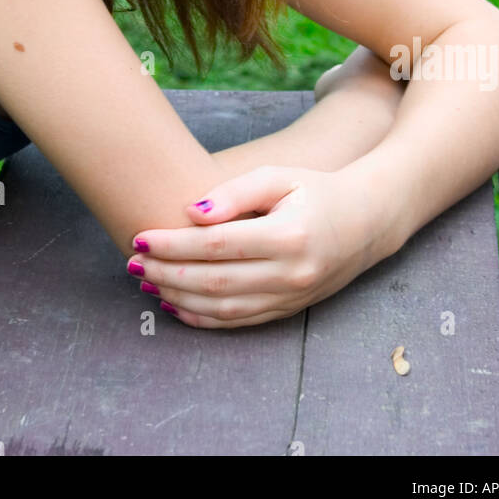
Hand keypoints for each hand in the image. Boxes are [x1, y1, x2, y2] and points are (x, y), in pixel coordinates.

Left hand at [128, 164, 385, 328]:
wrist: (365, 222)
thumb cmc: (315, 189)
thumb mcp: (279, 176)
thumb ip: (235, 192)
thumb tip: (192, 212)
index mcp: (288, 235)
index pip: (217, 245)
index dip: (174, 244)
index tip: (141, 237)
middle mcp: (291, 273)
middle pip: (215, 281)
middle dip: (167, 273)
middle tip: (133, 263)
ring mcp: (291, 298)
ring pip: (224, 308)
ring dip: (179, 298)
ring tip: (146, 282)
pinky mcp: (288, 311)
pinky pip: (239, 321)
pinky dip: (203, 318)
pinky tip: (175, 304)